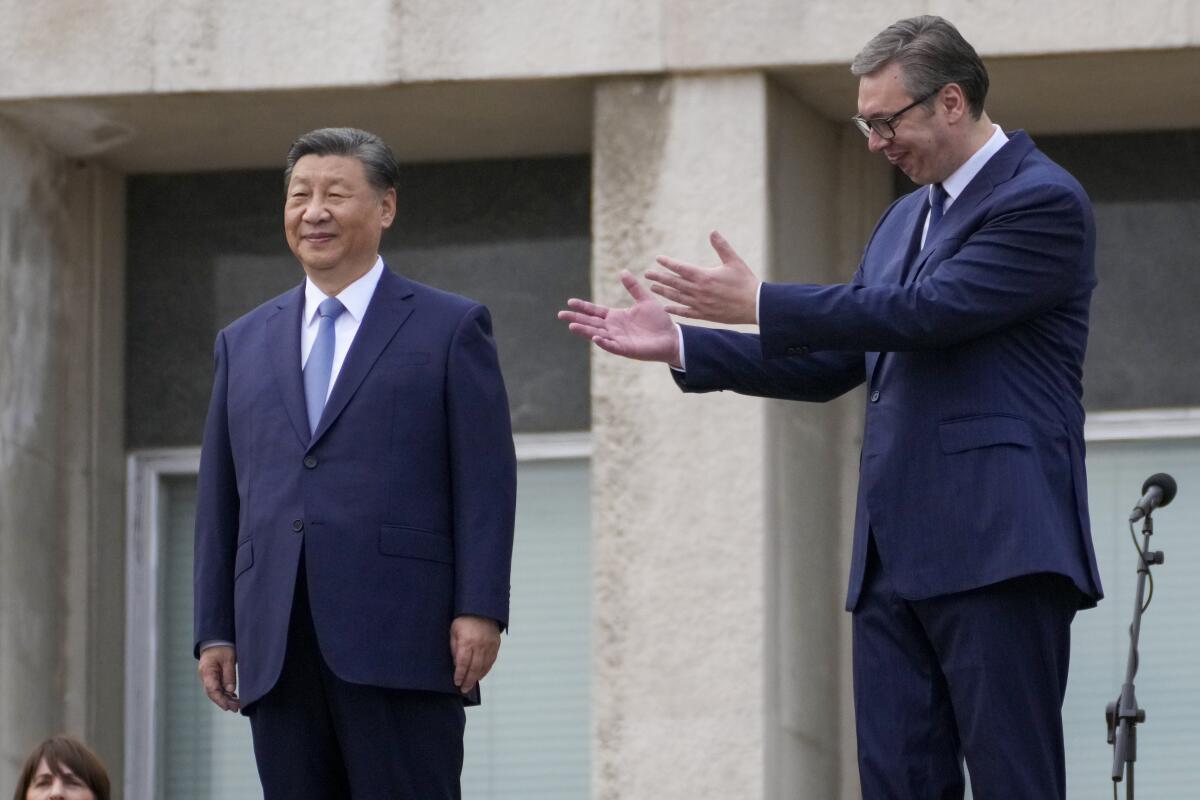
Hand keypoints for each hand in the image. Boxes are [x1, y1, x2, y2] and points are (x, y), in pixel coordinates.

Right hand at [198, 645, 239, 711]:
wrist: (216, 640)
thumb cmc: (222, 647)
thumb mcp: (229, 658)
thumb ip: (229, 674)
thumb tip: (230, 690)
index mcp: (207, 671)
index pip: (212, 690)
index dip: (220, 700)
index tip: (228, 707)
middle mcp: (205, 676)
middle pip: (213, 693)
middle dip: (224, 702)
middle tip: (236, 708)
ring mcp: (208, 677)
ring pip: (215, 692)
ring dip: (225, 699)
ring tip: (236, 705)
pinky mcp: (212, 677)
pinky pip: (217, 687)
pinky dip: (225, 693)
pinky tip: (233, 698)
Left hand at [451, 615, 501, 694]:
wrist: (481, 608)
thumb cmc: (463, 619)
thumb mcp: (453, 631)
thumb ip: (455, 648)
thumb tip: (457, 665)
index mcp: (467, 641)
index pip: (463, 664)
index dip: (460, 675)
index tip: (456, 682)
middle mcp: (480, 644)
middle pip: (474, 668)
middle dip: (468, 681)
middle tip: (463, 689)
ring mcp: (490, 645)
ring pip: (484, 666)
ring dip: (477, 677)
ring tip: (470, 685)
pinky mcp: (496, 644)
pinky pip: (491, 661)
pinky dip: (486, 670)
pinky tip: (480, 675)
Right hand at [558, 270, 681, 364]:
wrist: (671, 337)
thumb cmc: (658, 321)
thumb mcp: (645, 300)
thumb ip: (633, 287)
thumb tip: (622, 271)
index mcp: (616, 317)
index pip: (595, 311)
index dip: (583, 307)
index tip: (570, 302)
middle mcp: (613, 328)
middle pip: (591, 323)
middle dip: (576, 319)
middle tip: (560, 314)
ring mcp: (618, 340)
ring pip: (597, 334)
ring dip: (585, 330)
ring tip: (572, 326)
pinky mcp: (626, 349)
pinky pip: (612, 346)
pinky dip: (604, 342)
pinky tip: (595, 338)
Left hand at [646, 230, 759, 323]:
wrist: (754, 306)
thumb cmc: (745, 282)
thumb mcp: (734, 261)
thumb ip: (721, 246)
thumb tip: (712, 231)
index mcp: (704, 276)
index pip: (681, 268)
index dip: (668, 263)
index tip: (658, 259)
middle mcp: (699, 291)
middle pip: (674, 283)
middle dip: (660, 277)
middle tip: (647, 274)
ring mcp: (700, 304)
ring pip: (677, 297)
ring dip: (664, 292)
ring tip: (653, 288)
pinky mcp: (704, 315)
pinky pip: (686, 312)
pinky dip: (675, 309)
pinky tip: (666, 307)